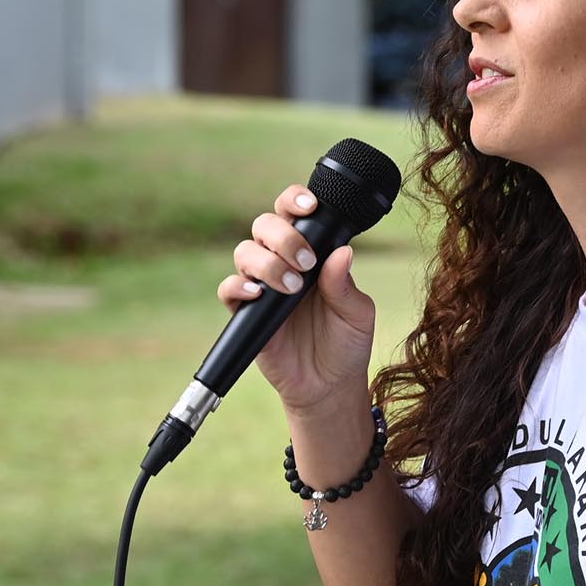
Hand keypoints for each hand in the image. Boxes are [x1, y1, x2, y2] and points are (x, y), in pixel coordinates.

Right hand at [216, 181, 377, 415]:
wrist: (329, 385)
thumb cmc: (346, 343)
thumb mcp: (357, 313)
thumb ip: (346, 284)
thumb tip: (342, 252)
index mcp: (312, 254)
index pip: (296, 215)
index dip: (295, 200)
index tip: (309, 204)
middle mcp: (283, 263)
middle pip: (264, 225)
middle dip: (283, 236)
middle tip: (306, 262)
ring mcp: (262, 286)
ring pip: (245, 252)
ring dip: (266, 262)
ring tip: (292, 286)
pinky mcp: (246, 313)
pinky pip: (229, 289)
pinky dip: (239, 286)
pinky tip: (258, 294)